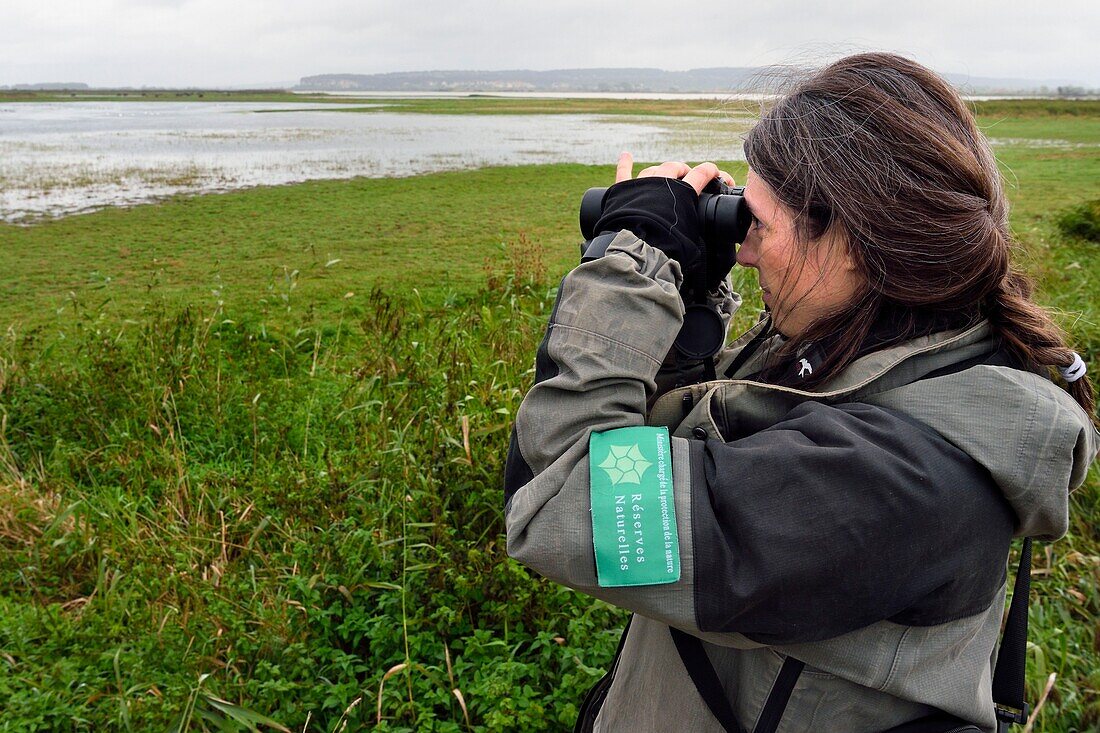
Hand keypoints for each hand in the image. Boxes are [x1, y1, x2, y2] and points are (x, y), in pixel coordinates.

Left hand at [596, 153, 735, 297]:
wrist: (635, 249)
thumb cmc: (667, 247)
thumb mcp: (692, 242)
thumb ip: (700, 236)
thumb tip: (714, 251)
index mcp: (682, 192)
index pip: (702, 174)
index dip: (712, 172)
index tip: (717, 175)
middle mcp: (661, 182)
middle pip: (675, 167)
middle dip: (684, 170)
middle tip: (687, 176)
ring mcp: (641, 184)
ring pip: (653, 169)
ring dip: (661, 170)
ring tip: (665, 174)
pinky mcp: (621, 190)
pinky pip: (623, 172)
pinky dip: (625, 163)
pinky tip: (626, 155)